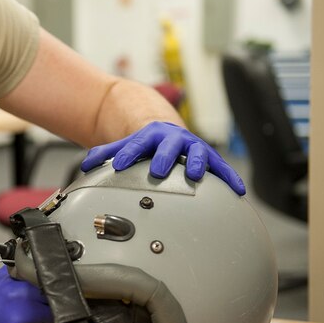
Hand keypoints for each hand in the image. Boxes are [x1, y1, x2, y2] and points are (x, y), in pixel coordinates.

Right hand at [0, 266, 59, 322]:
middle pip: (59, 313)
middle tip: (42, 307)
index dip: (56, 293)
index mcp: (21, 294)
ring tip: (34, 318)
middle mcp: (24, 316)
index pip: (55, 293)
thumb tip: (49, 268)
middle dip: (54, 310)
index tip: (52, 294)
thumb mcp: (5, 277)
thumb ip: (28, 271)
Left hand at [80, 121, 245, 194]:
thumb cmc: (147, 144)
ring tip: (195, 174)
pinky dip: (229, 178)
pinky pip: (221, 168)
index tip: (120, 164)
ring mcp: (192, 147)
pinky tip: (237, 190)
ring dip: (196, 162)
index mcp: (150, 135)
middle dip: (164, 157)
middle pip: (169, 146)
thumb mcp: (126, 145)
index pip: (136, 144)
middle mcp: (173, 139)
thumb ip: (107, 153)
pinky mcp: (208, 158)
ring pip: (197, 152)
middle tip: (158, 170)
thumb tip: (86, 164)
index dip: (128, 153)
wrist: (168, 132)